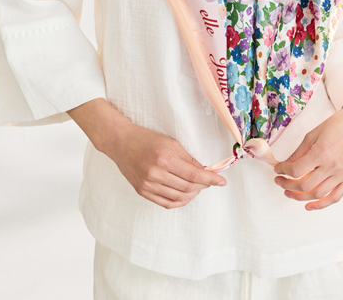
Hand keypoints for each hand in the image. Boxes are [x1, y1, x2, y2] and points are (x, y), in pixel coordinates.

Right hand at [67, 98, 226, 209]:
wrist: (121, 143)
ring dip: (193, 194)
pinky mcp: (143, 192)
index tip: (221, 181)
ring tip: (199, 187)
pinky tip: (186, 195)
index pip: (194, 174)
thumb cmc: (147, 139)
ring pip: (179, 197)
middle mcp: (156, 174)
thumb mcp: (171, 143)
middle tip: (210, 181)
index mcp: (164, 158)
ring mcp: (148, 185)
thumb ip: (188, 158)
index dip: (210, 179)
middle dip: (203, 186)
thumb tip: (205, 171)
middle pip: (188, 187)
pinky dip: (180, 201)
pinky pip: (166, 203)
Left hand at [273, 89, 342, 210]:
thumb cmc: (337, 125)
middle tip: (280, 182)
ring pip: (318, 194)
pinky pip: (335, 197)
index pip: (296, 170)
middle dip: (288, 185)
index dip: (283, 171)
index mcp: (321, 152)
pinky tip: (309, 206)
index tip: (278, 169)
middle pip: (305, 185)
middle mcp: (333, 166)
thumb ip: (299, 152)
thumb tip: (286, 165)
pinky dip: (321, 205)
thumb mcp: (313, 134)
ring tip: (289, 193)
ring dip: (300, 197)